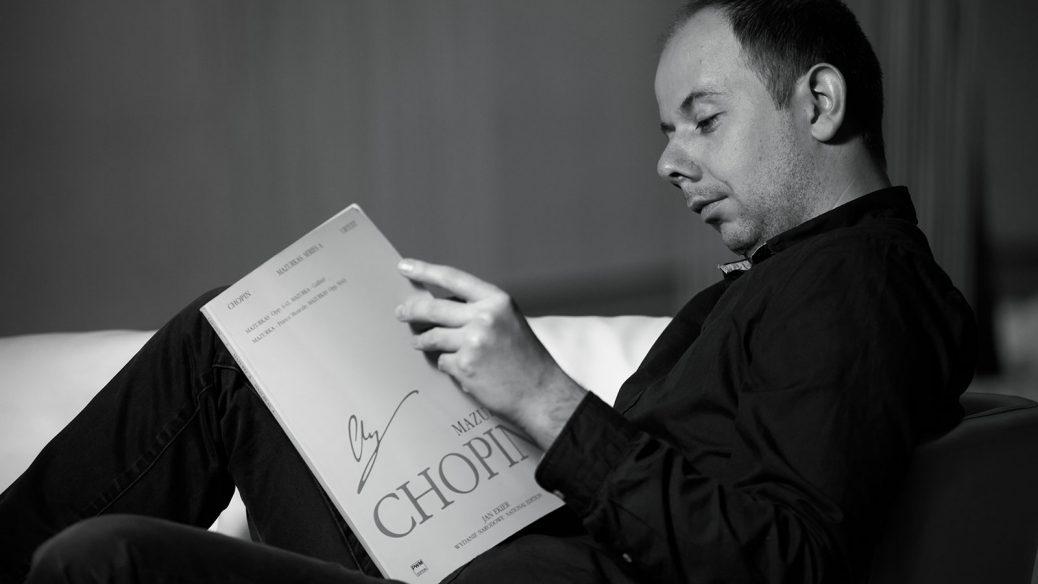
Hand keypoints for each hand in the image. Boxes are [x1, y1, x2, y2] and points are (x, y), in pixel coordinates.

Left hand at [395, 258, 586, 449]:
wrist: (540, 392)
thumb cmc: (524, 357)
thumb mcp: (508, 320)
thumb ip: (478, 310)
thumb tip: (440, 307)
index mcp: (496, 301)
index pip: (452, 278)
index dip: (425, 270)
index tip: (405, 267)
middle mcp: (484, 317)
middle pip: (433, 308)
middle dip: (411, 310)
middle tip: (401, 313)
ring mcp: (473, 342)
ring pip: (432, 336)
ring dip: (422, 341)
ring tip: (420, 343)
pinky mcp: (465, 366)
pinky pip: (442, 360)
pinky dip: (446, 364)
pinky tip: (459, 368)